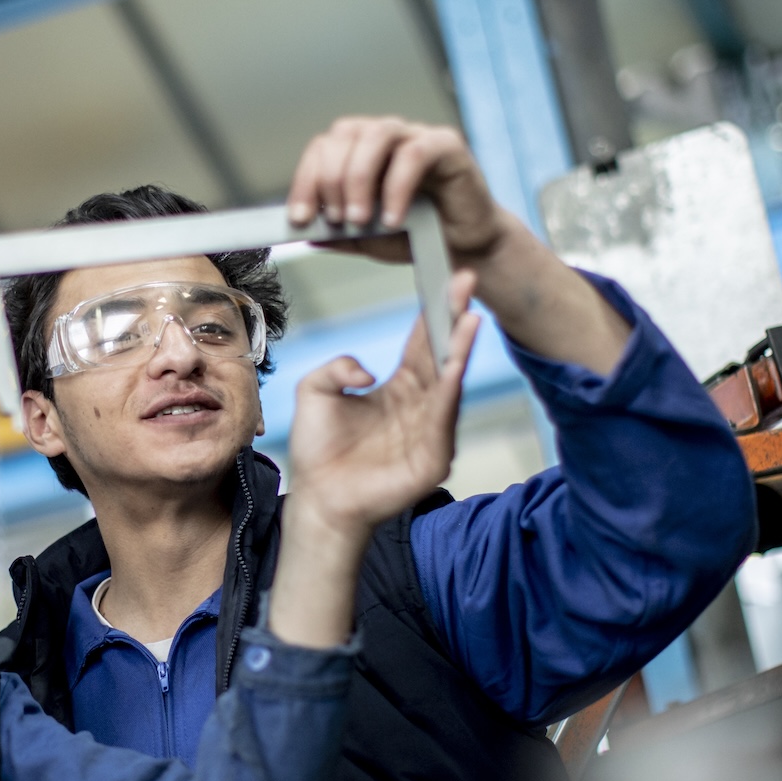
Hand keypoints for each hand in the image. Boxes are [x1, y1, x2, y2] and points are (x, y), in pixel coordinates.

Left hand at [267, 274, 481, 649]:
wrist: (318, 499)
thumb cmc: (318, 450)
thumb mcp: (314, 390)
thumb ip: (336, 365)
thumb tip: (367, 369)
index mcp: (398, 388)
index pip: (422, 343)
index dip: (434, 312)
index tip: (448, 281)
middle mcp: (420, 405)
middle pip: (443, 354)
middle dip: (455, 318)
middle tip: (468, 284)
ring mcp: (431, 430)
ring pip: (449, 382)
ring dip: (459, 350)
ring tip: (468, 319)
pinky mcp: (433, 458)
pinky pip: (443, 420)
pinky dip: (449, 393)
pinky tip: (453, 368)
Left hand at [286, 116, 512, 267]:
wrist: (467, 248)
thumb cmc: (418, 235)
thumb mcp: (369, 240)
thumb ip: (339, 235)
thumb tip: (307, 234)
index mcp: (359, 151)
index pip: (322, 149)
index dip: (305, 181)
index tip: (300, 219)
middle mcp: (385, 136)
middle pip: (344, 134)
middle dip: (331, 179)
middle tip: (336, 220)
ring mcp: (416, 136)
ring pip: (376, 135)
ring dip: (358, 177)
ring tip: (359, 219)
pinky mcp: (447, 145)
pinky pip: (414, 154)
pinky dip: (396, 187)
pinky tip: (394, 219)